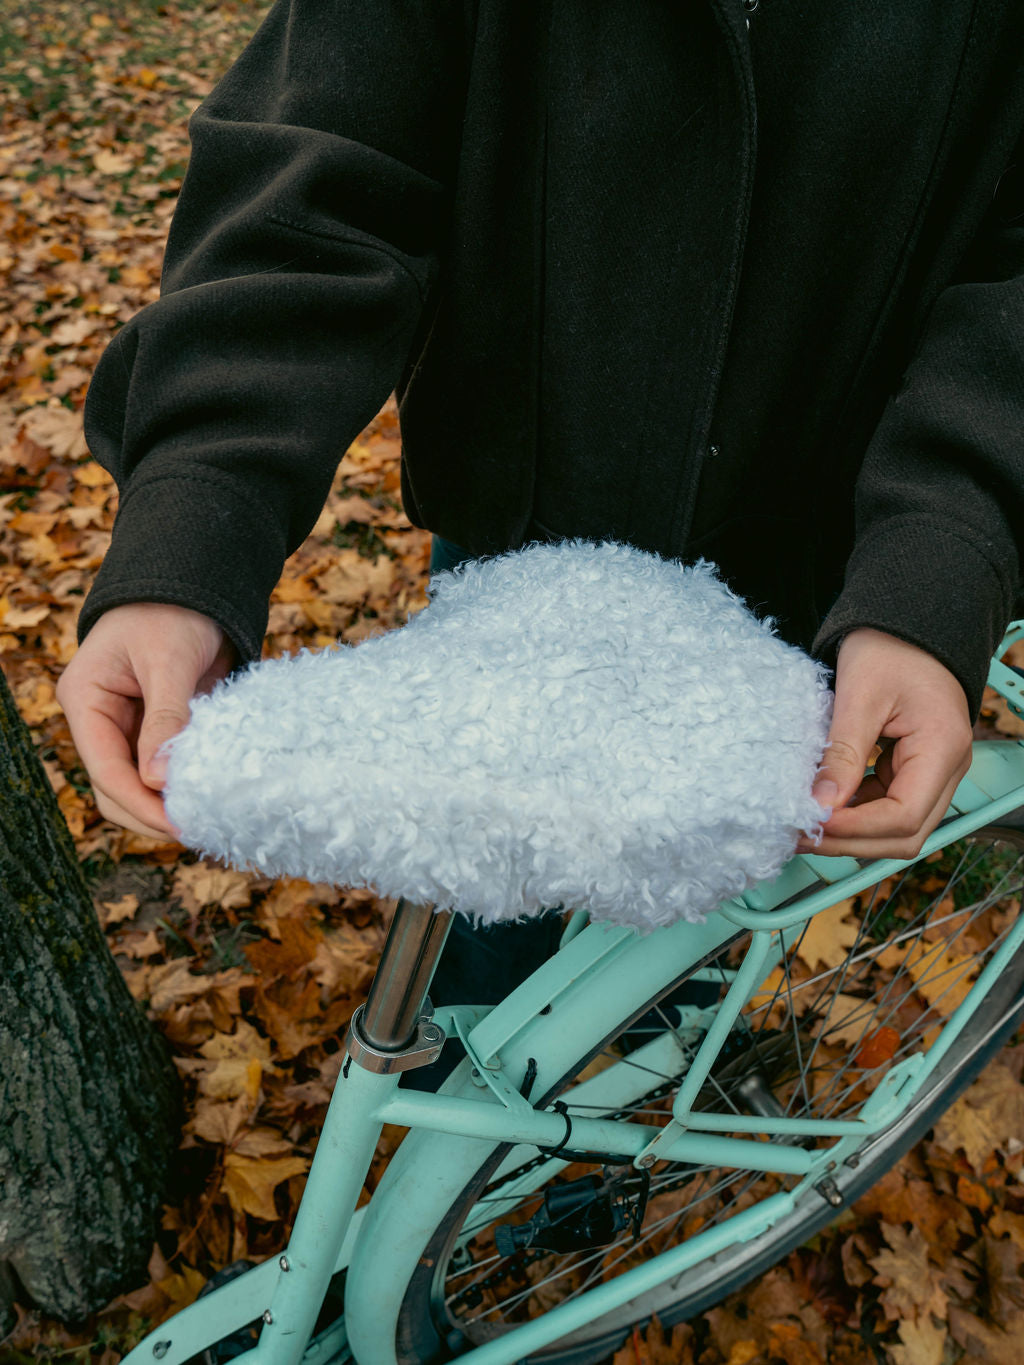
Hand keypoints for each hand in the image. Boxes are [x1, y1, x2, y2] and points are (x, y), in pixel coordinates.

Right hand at [56, 603, 236, 839]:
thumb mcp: (169, 659)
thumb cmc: (174, 609)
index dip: (141, 805)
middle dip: (151, 815)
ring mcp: (127, 727)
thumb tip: (159, 780)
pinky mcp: (157, 729)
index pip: (105, 770)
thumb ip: (165, 717)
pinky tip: (210, 802)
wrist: (196, 580)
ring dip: (167, 806)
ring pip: (138, 786)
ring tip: (207, 823)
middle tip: (198, 831)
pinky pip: (163, 769)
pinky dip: (183, 787)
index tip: (179, 826)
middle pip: (116, 789)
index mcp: (86, 700)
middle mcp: (100, 719)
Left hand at [797, 627, 972, 859]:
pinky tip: (822, 807)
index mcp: (943, 749)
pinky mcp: (912, 767)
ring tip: (805, 825)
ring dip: (852, 833)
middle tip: (802, 834)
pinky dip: (855, 813)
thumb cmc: (890, 647)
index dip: (857, 828)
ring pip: (897, 827)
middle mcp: (947, 768)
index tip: (813, 821)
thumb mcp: (860, 696)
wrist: (907, 620)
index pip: (904, 816)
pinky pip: (886, 806)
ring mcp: (932, 770)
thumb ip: (842, 753)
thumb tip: (820, 804)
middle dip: (852, 841)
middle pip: (905, 833)